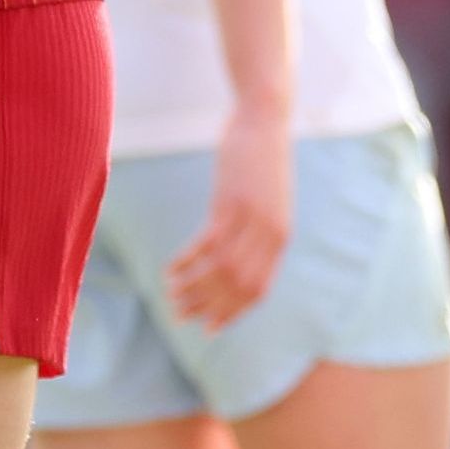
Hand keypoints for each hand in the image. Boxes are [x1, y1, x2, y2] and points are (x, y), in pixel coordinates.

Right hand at [164, 101, 293, 328]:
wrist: (265, 120)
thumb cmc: (262, 161)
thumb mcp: (267, 201)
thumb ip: (257, 232)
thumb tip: (237, 259)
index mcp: (280, 238)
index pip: (257, 290)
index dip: (231, 313)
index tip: (207, 328)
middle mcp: (270, 234)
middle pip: (237, 286)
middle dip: (207, 306)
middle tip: (179, 316)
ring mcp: (251, 219)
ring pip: (220, 269)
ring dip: (192, 287)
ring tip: (170, 295)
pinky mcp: (230, 202)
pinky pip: (206, 244)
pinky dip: (186, 261)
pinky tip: (169, 269)